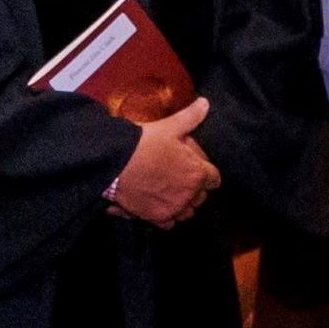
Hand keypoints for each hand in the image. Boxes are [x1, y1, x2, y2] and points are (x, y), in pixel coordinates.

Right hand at [110, 97, 220, 228]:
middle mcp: (188, 195)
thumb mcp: (170, 126)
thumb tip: (205, 103)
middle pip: (201, 197)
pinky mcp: (154, 218)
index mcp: (197, 174)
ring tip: (172, 193)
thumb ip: (191, 117)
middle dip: (195, 188)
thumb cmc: (144, 144)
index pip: (215, 179)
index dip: (207, 173)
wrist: (113, 163)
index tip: (199, 168)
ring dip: (183, 204)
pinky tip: (159, 205)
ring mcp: (172, 208)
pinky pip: (169, 223)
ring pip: (187, 212)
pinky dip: (167, 216)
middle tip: (183, 177)